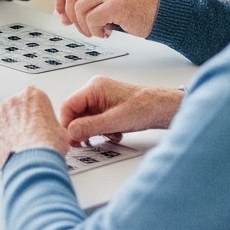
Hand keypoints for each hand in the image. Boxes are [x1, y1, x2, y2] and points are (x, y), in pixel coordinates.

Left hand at [0, 86, 68, 162]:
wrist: (33, 161)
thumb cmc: (48, 144)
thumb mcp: (62, 132)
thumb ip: (54, 126)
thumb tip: (55, 134)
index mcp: (33, 95)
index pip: (36, 99)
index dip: (41, 112)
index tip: (43, 122)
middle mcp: (13, 102)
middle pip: (18, 107)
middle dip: (24, 119)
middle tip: (34, 134)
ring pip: (6, 121)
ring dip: (12, 130)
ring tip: (24, 144)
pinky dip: (3, 142)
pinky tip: (14, 150)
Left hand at [57, 0, 159, 40]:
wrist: (162, 12)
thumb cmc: (137, 8)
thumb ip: (89, 0)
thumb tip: (63, 15)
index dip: (60, 1)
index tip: (61, 16)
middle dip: (73, 19)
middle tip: (85, 30)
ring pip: (79, 10)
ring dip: (86, 27)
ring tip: (100, 31)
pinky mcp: (116, 4)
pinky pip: (92, 20)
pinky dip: (96, 31)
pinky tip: (108, 33)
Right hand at [59, 76, 183, 144]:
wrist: (161, 109)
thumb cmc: (144, 108)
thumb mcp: (114, 121)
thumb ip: (90, 126)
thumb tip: (70, 132)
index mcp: (94, 87)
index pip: (68, 106)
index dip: (67, 124)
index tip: (71, 139)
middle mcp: (95, 90)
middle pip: (76, 113)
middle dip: (82, 129)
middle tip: (87, 142)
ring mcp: (101, 98)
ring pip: (86, 119)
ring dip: (94, 130)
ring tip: (109, 134)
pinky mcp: (107, 107)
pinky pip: (96, 120)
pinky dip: (102, 130)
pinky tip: (115, 133)